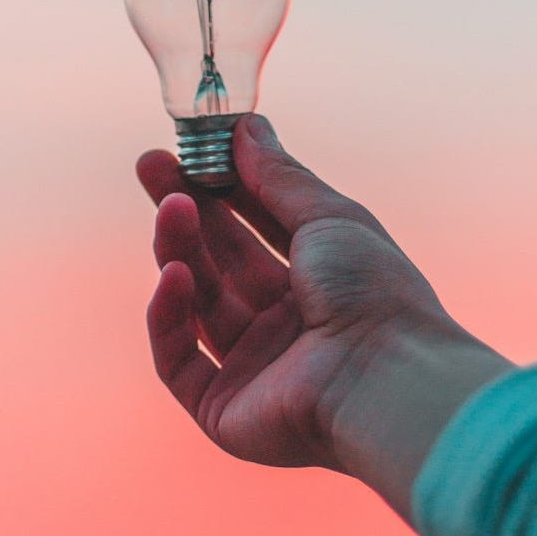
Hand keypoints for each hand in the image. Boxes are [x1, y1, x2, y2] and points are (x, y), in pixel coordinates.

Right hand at [139, 115, 511, 518]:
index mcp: (317, 282)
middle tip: (150, 166)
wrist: (385, 379)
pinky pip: (178, 360)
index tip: (187, 149)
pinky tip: (173, 275)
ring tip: (171, 207)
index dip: (220, 187)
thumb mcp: (329, 217)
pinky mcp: (223, 409)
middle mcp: (284, 325)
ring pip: (197, 302)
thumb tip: (246, 126)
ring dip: (179, 251)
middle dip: (185, 211)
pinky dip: (169, 317)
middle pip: (219, 260)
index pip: (255, 227)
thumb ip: (279, 176)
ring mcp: (253, 368)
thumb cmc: (373, 292)